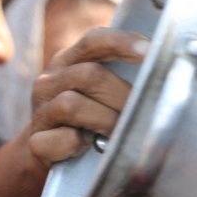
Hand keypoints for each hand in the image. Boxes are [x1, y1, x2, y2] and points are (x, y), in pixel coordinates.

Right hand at [29, 27, 146, 168]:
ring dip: (103, 120)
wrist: (47, 154)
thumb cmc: (85, 120)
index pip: (92, 42)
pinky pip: (62, 139)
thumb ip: (118, 77)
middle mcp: (49, 82)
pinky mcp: (36, 141)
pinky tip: (86, 147)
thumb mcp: (97, 92)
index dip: (121, 43)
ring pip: (71, 105)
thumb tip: (160, 76)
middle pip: (87, 75)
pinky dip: (79, 145)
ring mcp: (40, 112)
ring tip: (115, 133)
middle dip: (120, 95)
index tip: (148, 51)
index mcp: (67, 62)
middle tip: (139, 112)